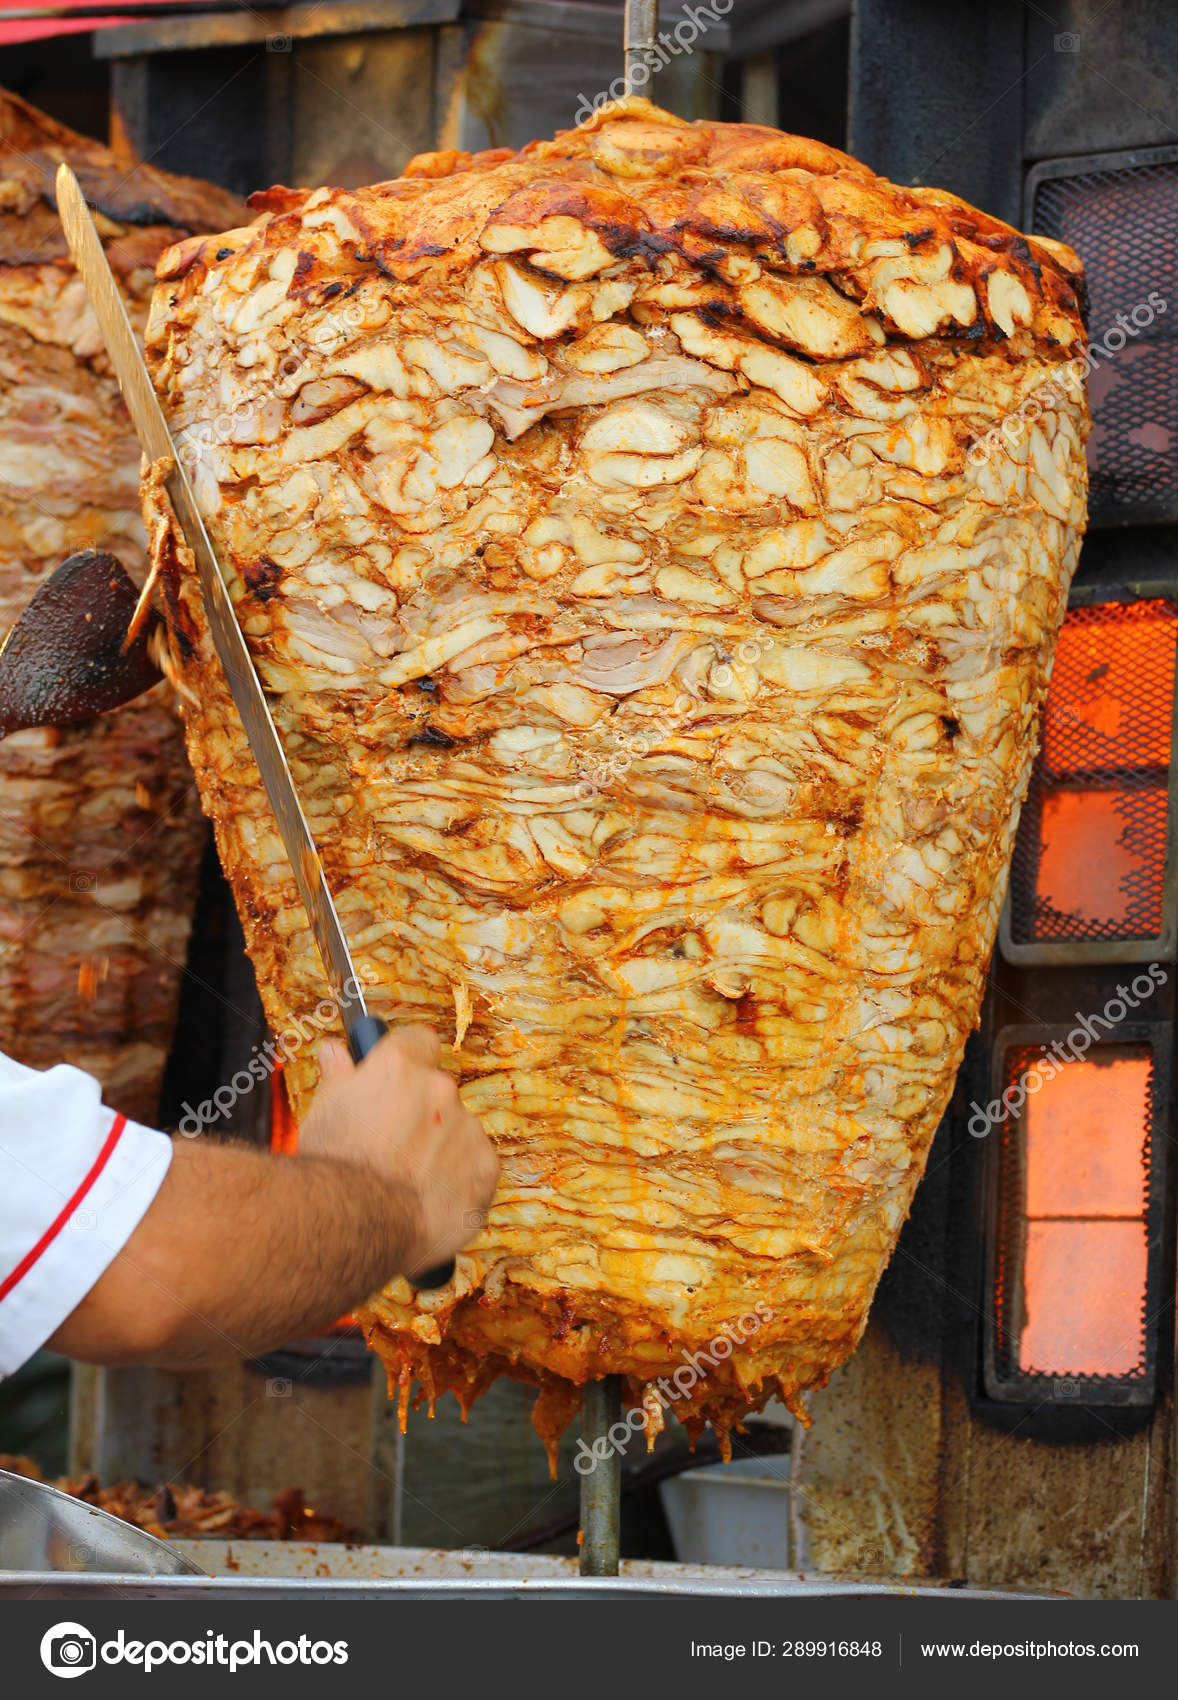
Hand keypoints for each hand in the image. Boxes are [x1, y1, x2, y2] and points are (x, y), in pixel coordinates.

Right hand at [300, 1026, 498, 1277]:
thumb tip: (335, 1050)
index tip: (399, 1083)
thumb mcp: (322, 1114)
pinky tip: (430, 1199)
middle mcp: (439, 1088)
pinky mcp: (486, 1166)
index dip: (410, 1061)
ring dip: (441, 1147)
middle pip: (437, 1092)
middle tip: (394, 1148)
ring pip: (458, 1130)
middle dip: (421, 1114)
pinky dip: (460, 1179)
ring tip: (408, 1182)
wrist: (358, 1224)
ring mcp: (467, 1126)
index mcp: (400, 1066)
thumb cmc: (334, 1168)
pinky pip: (476, 1165)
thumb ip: (338, 1077)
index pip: (419, 1041)